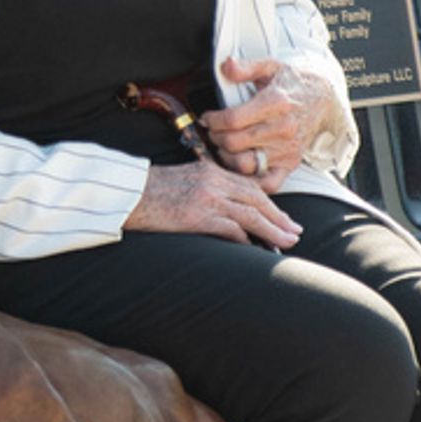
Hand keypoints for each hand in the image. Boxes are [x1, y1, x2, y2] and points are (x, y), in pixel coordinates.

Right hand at [125, 159, 303, 248]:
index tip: (282, 216)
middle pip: (256, 200)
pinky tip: (255, 249)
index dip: (269, 203)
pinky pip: (231, 229)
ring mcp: (206, 198)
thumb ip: (204, 189)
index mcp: (209, 171)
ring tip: (288, 241)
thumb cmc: (148, 192)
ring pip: (250, 215)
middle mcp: (212, 182)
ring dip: (273, 230)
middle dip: (279, 217)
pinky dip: (246, 240)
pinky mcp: (197, 216)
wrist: (125, 194)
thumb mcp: (181, 181)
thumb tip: (223, 209)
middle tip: (295, 230)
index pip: (248, 186)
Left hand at [202, 57, 335, 190]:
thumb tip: (226, 66)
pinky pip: (268, 183)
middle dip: (216, 137)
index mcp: (275, 103)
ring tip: (224, 146)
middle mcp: (283, 129)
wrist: (322, 97)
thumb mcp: (269, 66)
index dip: (212, 120)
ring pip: (244, 164)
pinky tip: (240, 166)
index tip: (207, 118)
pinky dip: (250, 181)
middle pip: (234, 143)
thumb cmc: (291, 82)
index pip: (232, 120)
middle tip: (213, 131)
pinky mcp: (291, 163)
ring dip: (227, 157)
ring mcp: (288, 149)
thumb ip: (245, 68)